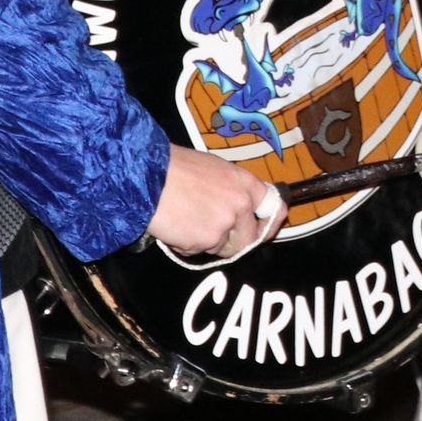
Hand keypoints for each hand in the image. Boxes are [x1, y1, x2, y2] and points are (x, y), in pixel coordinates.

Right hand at [147, 146, 278, 259]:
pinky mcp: (206, 240)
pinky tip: (176, 226)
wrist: (148, 177)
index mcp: (245, 183)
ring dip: (207, 242)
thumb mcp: (214, 169)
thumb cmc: (175, 168)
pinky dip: (187, 245)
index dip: (270, 224)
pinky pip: (200, 252)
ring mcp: (225, 224)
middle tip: (212, 233)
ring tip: (187, 220)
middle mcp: (240, 204)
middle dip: (232, 241)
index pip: (273, 208)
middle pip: (249, 239)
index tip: (265, 231)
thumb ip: (233, 190)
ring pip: (223, 248)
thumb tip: (241, 207)